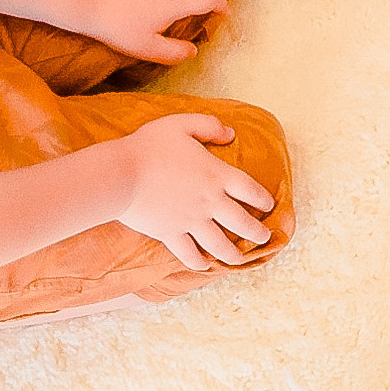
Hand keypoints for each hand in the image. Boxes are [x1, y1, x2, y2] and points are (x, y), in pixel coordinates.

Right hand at [111, 113, 277, 270]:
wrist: (120, 173)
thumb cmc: (149, 146)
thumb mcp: (181, 124)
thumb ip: (208, 126)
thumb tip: (230, 132)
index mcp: (216, 175)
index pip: (250, 189)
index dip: (263, 199)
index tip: (269, 206)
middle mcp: (209, 201)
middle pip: (242, 222)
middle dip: (257, 233)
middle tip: (265, 238)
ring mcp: (191, 221)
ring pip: (219, 244)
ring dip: (233, 253)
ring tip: (239, 259)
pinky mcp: (170, 234)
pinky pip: (189, 253)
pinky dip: (198, 262)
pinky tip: (204, 266)